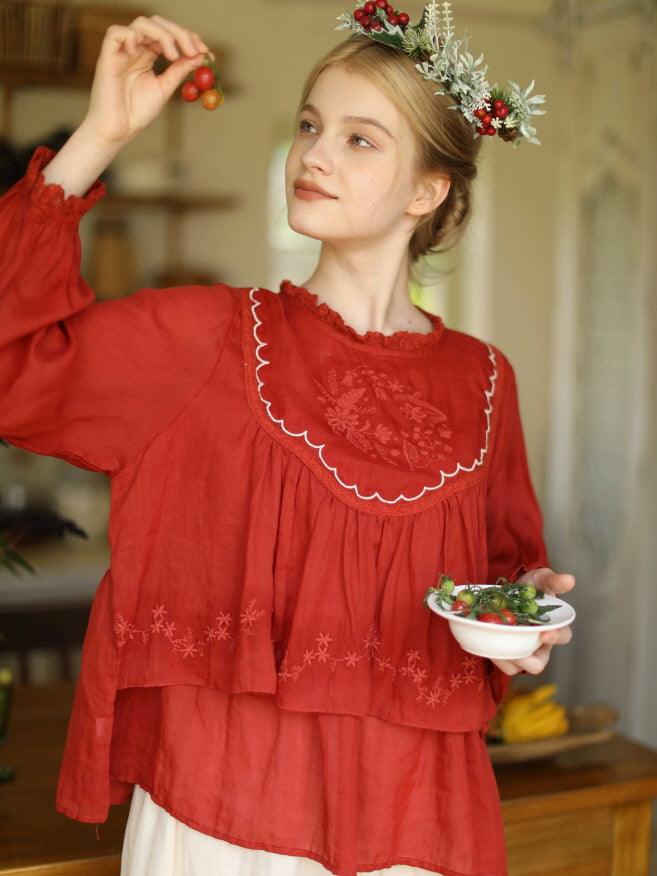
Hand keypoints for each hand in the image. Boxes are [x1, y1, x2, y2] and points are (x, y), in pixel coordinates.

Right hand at [83, 15, 208, 145]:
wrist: (118, 131)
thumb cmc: (137, 113)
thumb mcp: (164, 88)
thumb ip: (180, 70)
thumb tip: (201, 55)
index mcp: (147, 55)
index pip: (168, 34)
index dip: (187, 37)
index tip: (205, 51)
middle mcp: (135, 49)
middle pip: (157, 23)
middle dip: (179, 33)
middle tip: (193, 50)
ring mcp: (121, 51)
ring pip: (141, 24)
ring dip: (163, 34)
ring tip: (173, 56)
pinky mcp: (107, 57)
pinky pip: (115, 33)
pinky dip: (131, 37)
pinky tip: (140, 53)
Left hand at [491, 567, 574, 676]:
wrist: (511, 589)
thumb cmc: (531, 587)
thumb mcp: (542, 579)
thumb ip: (554, 581)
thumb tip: (569, 579)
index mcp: (554, 627)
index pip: (563, 636)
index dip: (555, 637)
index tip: (543, 633)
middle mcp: (539, 643)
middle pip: (538, 664)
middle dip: (527, 660)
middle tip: (515, 651)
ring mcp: (522, 649)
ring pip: (518, 667)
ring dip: (507, 660)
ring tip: (496, 646)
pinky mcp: (506, 650)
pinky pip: (502, 663)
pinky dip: (495, 657)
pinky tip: (486, 643)